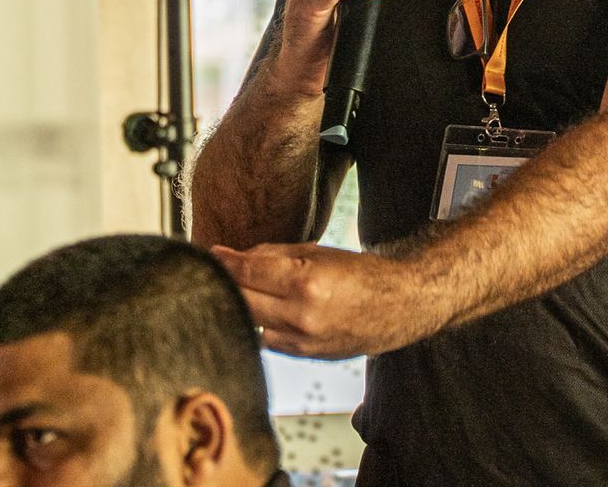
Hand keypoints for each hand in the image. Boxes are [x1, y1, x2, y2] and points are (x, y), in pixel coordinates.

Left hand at [213, 243, 445, 359]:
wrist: (398, 306)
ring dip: (242, 306)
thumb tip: (236, 258)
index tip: (210, 253)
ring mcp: (302, 341)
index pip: (247, 272)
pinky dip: (261, 324)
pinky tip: (265, 311)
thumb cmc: (360, 273)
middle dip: (225, 284)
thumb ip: (273, 255)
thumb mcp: (317, 252)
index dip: (224, 261)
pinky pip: (267, 340)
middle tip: (215, 271)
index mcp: (306, 282)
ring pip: (250, 324)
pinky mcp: (304, 356)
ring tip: (241, 290)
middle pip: (241, 301)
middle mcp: (301, 315)